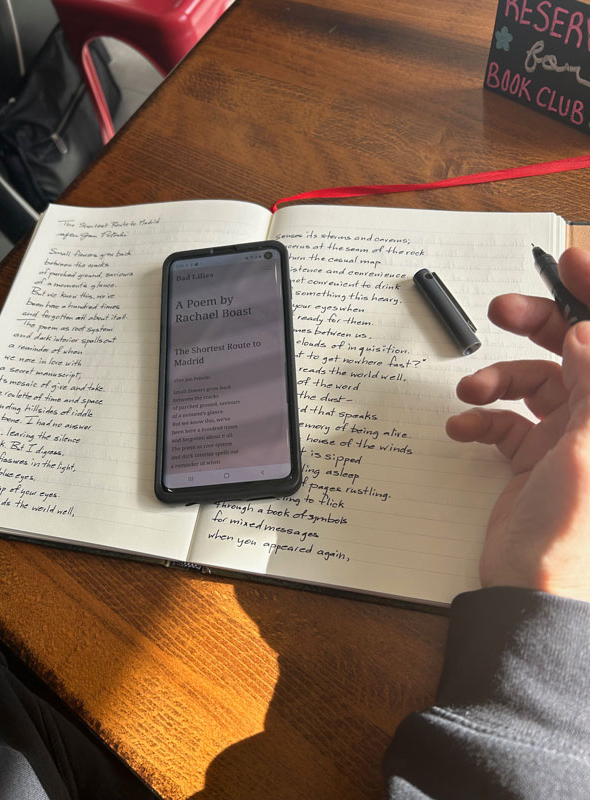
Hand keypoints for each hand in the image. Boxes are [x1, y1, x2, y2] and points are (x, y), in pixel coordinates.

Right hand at [446, 247, 589, 601]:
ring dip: (498, 377)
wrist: (530, 590)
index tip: (567, 261)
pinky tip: (465, 425)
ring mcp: (566, 436)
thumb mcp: (584, 450)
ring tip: (473, 390)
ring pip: (534, 380)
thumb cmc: (568, 535)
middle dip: (538, 324)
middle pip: (575, 348)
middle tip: (503, 308)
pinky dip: (483, 415)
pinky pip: (506, 418)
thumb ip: (589, 387)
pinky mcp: (533, 454)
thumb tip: (585, 331)